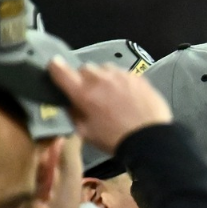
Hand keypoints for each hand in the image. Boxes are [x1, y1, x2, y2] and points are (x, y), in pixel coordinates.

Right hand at [48, 58, 170, 153]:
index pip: (60, 70)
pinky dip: (120, 81)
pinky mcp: (138, 77)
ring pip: (105, 68)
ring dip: (103, 77)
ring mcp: (120, 76)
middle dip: (84, 78)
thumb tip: (71, 103)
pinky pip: (123, 73)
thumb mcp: (86, 132)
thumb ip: (74, 114)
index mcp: (83, 92)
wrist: (151, 139)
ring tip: (110, 92)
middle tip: (91, 92)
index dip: (55, 68)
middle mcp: (100, 79)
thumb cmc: (115, 139)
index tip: (55, 68)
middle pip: (84, 68)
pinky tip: (126, 94)